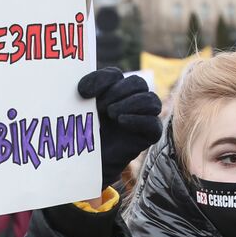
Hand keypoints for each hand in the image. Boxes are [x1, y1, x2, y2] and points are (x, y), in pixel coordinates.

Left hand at [79, 68, 162, 189]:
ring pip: (152, 100)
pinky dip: (138, 119)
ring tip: (112, 114)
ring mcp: (144, 117)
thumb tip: (82, 90)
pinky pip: (154, 124)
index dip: (101, 80)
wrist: (88, 161)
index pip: (115, 75)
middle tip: (102, 106)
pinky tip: (122, 121)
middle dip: (118, 91)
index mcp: (115, 90)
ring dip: (131, 103)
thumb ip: (84, 97)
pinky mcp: (149, 135)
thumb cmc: (85, 133)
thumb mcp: (82, 111)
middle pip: (138, 83)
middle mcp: (133, 100)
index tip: (82, 92)